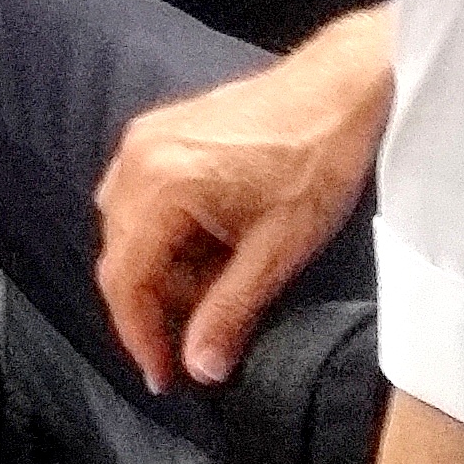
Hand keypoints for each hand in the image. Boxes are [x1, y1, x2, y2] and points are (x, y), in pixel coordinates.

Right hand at [92, 4, 394, 395]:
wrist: (344, 87)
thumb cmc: (319, 161)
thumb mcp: (280, 250)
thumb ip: (230, 311)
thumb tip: (199, 368)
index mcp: (161, 185)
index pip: (126, 279)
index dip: (141, 336)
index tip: (166, 377)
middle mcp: (137, 157)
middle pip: (120, 256)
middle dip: (154, 305)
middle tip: (201, 335)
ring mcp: (144, 138)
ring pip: (126, 228)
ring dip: (161, 268)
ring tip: (216, 286)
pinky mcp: (160, 129)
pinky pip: (138, 196)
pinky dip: (163, 233)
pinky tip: (210, 244)